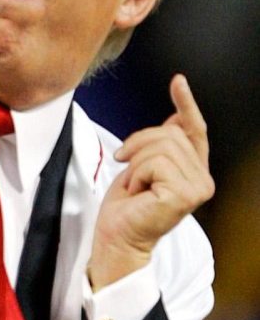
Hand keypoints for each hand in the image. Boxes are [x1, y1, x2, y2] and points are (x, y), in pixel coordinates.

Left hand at [89, 75, 213, 289]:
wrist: (116, 238)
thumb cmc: (125, 208)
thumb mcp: (141, 167)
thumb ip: (161, 146)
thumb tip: (175, 118)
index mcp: (192, 170)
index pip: (194, 129)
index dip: (186, 103)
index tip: (178, 81)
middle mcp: (202, 178)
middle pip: (169, 133)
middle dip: (138, 145)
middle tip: (127, 170)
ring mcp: (198, 187)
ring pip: (160, 147)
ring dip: (136, 164)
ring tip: (135, 186)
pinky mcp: (186, 194)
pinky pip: (155, 163)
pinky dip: (137, 175)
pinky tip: (138, 193)